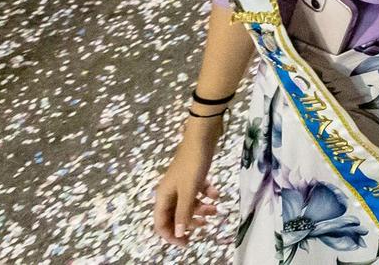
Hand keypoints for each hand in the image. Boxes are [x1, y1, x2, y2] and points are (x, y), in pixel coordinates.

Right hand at [151, 124, 221, 243]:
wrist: (203, 135)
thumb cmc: (193, 163)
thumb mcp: (189, 190)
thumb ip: (184, 212)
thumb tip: (179, 233)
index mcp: (163, 196)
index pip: (161, 223)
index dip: (171, 235)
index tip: (186, 243)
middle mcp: (170, 191)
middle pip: (176, 215)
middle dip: (190, 223)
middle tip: (206, 227)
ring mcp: (181, 183)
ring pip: (188, 203)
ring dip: (201, 209)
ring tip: (216, 211)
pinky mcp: (193, 175)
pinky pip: (198, 191)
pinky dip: (207, 194)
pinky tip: (217, 193)